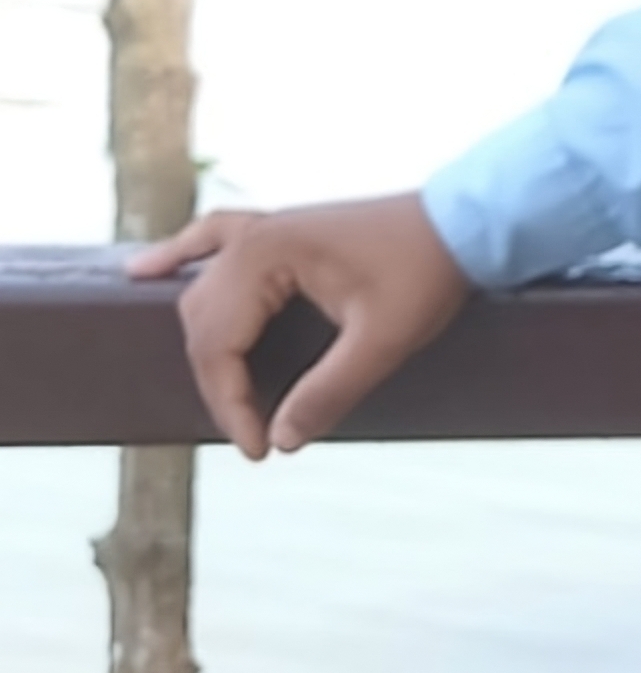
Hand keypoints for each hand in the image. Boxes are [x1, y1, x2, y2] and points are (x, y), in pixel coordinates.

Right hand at [127, 194, 473, 459]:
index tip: (259, 451)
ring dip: (202, 342)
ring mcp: (266, 227)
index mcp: (268, 252)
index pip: (219, 345)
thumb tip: (281, 439)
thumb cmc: (429, 271)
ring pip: (204, 294)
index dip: (231, 405)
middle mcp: (254, 235)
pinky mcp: (282, 229)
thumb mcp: (385, 339)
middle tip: (255, 436)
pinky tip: (142, 273)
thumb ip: (331, 390)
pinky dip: (181, 256)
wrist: (467, 221)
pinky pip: (213, 239)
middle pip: (204, 324)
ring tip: (218, 398)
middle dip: (221, 385)